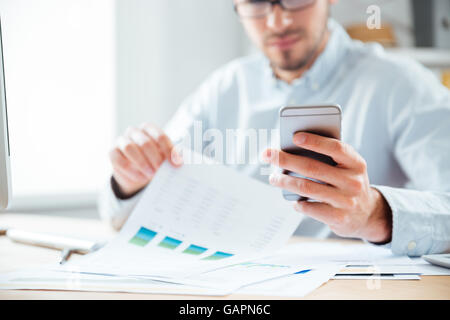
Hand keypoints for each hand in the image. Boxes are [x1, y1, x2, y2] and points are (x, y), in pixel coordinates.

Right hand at [109, 123, 182, 197]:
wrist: (138, 171)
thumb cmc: (154, 159)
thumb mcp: (165, 157)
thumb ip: (172, 157)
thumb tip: (181, 162)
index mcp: (149, 129)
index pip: (160, 136)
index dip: (169, 150)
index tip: (176, 164)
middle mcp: (134, 132)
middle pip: (145, 142)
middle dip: (155, 158)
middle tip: (161, 170)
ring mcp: (121, 141)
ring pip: (129, 148)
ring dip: (142, 163)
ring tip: (151, 174)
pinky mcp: (112, 152)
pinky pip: (118, 159)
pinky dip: (130, 170)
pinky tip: (140, 178)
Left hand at [262, 132, 391, 242]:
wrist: (368, 214)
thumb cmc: (348, 183)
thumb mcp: (347, 168)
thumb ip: (329, 158)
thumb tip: (292, 149)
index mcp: (356, 163)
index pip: (335, 148)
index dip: (315, 141)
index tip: (294, 136)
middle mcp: (353, 182)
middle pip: (313, 167)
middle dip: (286, 160)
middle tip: (268, 155)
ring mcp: (346, 201)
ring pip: (306, 187)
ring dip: (285, 181)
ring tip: (274, 178)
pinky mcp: (338, 218)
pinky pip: (309, 207)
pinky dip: (297, 202)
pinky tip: (293, 200)